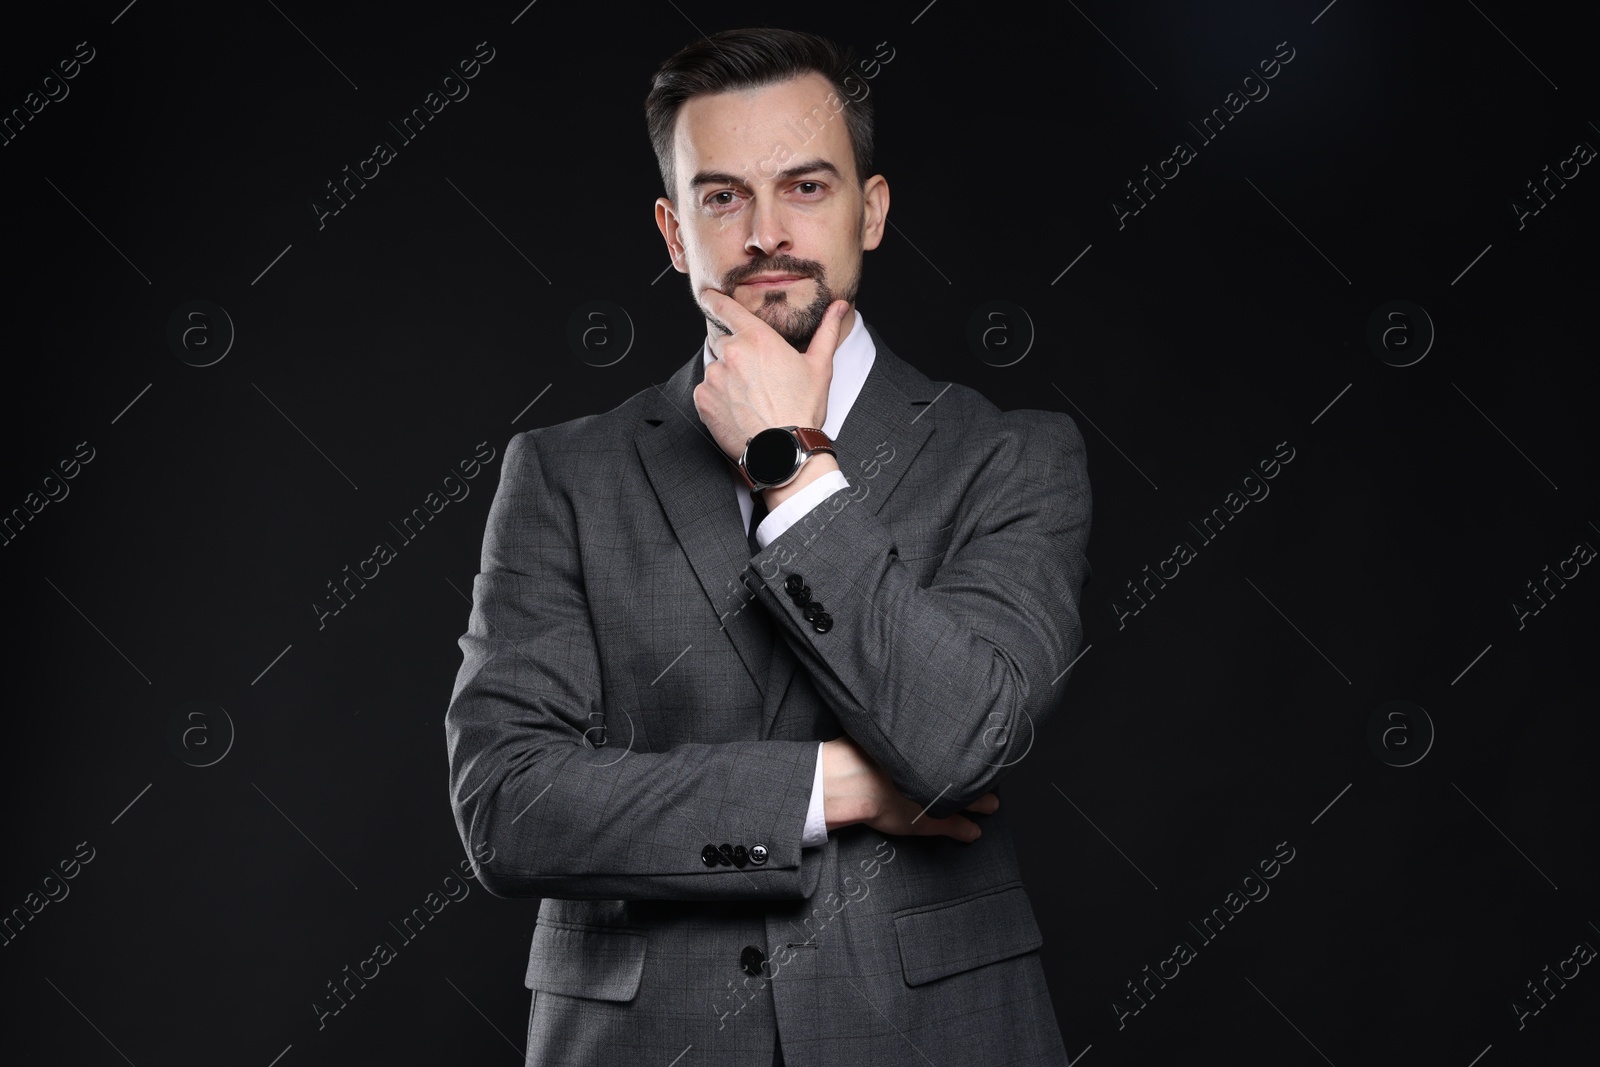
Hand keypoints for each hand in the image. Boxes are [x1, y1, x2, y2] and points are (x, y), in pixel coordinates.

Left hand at [692, 288, 849, 462]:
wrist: (783, 450)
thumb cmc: (803, 408)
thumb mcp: (819, 366)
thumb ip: (827, 331)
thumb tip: (838, 306)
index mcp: (758, 338)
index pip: (726, 308)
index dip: (714, 299)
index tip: (708, 295)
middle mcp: (731, 352)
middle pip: (723, 342)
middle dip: (735, 353)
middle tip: (755, 376)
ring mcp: (714, 376)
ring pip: (715, 369)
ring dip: (727, 378)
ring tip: (750, 398)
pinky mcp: (703, 399)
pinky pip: (706, 391)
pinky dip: (718, 398)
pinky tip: (738, 409)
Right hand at [821, 735, 998, 842]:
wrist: (850, 782)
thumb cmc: (862, 754)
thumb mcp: (881, 733)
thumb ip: (898, 725)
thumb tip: (905, 708)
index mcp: (928, 754)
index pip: (958, 753)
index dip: (970, 754)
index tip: (983, 750)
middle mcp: (935, 775)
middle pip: (967, 775)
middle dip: (981, 777)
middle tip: (994, 776)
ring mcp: (935, 801)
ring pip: (967, 802)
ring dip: (981, 804)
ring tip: (993, 805)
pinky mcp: (926, 823)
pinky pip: (954, 828)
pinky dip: (966, 831)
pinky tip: (974, 833)